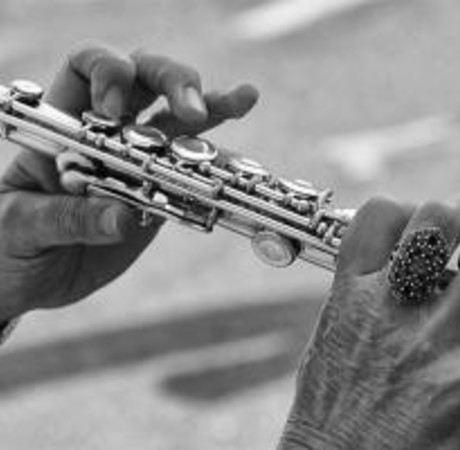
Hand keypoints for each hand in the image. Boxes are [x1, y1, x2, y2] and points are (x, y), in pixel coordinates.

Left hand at [0, 44, 258, 320]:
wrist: (25, 282)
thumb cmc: (5, 246)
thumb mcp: (18, 228)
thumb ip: (66, 219)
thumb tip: (122, 217)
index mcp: (60, 128)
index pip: (86, 69)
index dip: (109, 74)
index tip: (118, 112)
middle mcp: (104, 135)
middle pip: (143, 79)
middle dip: (172, 81)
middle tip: (193, 108)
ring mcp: (136, 164)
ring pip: (178, 120)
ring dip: (210, 108)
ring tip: (241, 100)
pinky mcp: (158, 195)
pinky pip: (192, 172)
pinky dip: (216, 165)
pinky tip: (240, 158)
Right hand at [279, 196, 459, 449]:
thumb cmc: (327, 407)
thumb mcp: (330, 340)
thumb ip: (357, 302)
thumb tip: (382, 279)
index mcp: (352, 294)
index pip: (378, 218)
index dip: (407, 205)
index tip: (425, 219)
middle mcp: (392, 307)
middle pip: (435, 226)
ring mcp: (432, 343)